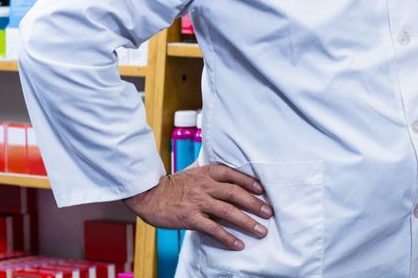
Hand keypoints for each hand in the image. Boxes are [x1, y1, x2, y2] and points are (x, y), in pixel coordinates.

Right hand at [123, 164, 272, 249]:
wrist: (148, 195)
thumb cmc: (172, 185)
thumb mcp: (193, 173)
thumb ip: (210, 175)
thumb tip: (230, 180)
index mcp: (207, 172)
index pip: (233, 175)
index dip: (249, 182)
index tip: (263, 190)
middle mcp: (205, 186)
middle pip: (235, 194)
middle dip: (255, 203)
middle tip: (269, 212)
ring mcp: (198, 202)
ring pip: (228, 212)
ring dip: (247, 222)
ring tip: (261, 230)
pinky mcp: (190, 218)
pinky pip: (213, 229)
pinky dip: (228, 237)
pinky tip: (238, 244)